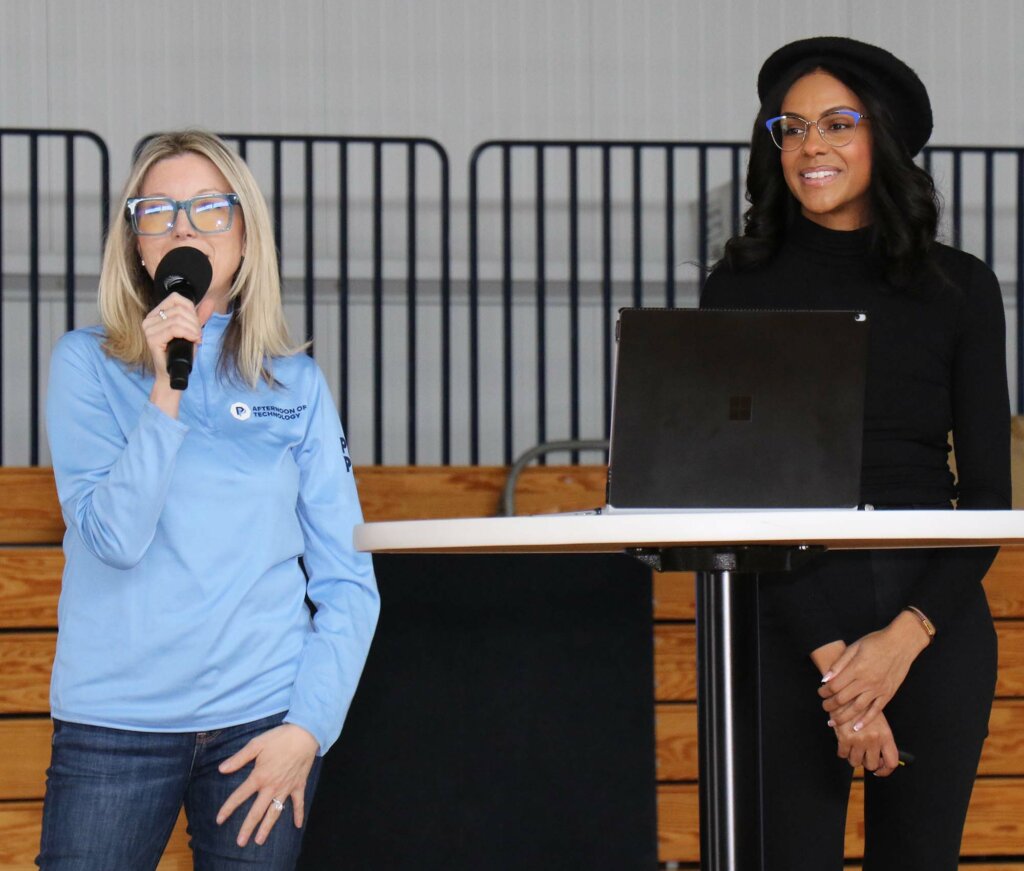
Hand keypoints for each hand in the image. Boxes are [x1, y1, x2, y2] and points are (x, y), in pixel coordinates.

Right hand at [143, 292, 202, 380]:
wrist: (173, 373)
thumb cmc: (181, 353)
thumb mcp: (192, 331)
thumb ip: (199, 316)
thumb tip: (210, 302)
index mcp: (155, 314)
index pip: (175, 298)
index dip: (191, 309)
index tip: (196, 324)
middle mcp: (149, 320)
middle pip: (179, 309)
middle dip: (194, 322)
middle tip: (198, 335)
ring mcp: (149, 329)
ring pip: (178, 319)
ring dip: (193, 329)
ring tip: (196, 338)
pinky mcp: (152, 339)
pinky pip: (174, 329)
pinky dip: (188, 333)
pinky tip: (193, 340)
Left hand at [215, 723, 319, 846]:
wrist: (305, 734)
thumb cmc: (279, 738)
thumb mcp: (256, 744)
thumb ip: (239, 758)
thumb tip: (221, 769)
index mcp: (259, 777)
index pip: (240, 795)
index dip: (228, 808)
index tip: (219, 820)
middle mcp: (272, 786)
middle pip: (257, 811)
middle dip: (248, 827)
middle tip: (240, 843)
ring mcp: (286, 788)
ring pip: (275, 812)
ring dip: (267, 827)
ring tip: (260, 840)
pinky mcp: (299, 786)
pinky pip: (299, 803)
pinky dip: (299, 814)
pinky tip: (298, 826)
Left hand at [818, 611, 929, 730]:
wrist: (902, 643)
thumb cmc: (876, 642)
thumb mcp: (854, 647)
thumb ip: (839, 664)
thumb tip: (825, 678)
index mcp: (856, 669)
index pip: (834, 686)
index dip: (824, 692)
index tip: (820, 693)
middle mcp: (866, 682)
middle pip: (843, 699)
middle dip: (830, 705)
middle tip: (824, 707)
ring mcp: (878, 689)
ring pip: (857, 708)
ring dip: (843, 717)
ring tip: (834, 722)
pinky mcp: (888, 694)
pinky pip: (876, 710)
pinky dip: (865, 720)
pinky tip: (857, 727)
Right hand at [834, 710, 898, 776]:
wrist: (847, 693)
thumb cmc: (862, 705)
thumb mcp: (878, 720)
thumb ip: (881, 738)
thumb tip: (879, 757)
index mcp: (885, 735)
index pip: (891, 762)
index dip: (885, 770)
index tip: (879, 770)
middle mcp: (874, 739)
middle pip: (871, 765)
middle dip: (865, 762)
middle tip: (862, 755)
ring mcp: (859, 739)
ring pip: (855, 762)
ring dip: (853, 757)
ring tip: (851, 748)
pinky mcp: (844, 738)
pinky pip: (842, 754)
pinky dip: (842, 752)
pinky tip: (843, 744)